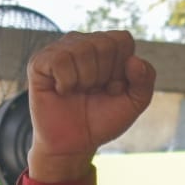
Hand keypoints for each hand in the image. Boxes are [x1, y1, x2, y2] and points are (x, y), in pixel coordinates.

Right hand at [25, 31, 156, 179]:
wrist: (74, 144)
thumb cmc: (102, 119)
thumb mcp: (134, 103)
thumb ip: (145, 81)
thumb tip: (134, 60)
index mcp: (106, 46)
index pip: (122, 40)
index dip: (122, 70)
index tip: (113, 88)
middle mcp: (82, 42)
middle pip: (104, 44)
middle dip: (104, 76)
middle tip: (93, 91)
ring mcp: (60, 50)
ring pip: (82, 50)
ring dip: (85, 80)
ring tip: (78, 91)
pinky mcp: (39, 62)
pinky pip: (60, 60)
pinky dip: (66, 82)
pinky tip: (62, 90)